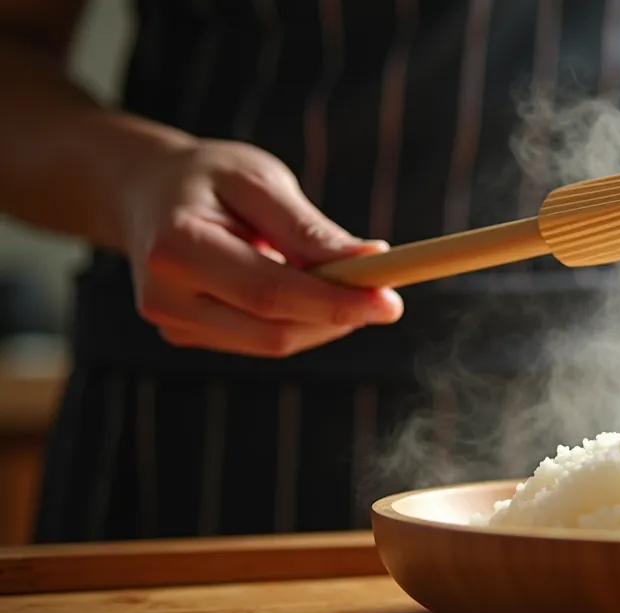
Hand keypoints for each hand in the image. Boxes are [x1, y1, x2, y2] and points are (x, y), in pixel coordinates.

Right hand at [118, 139, 403, 356]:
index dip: (335, 303)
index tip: (390, 302)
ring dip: (320, 319)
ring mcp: (172, 324)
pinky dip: (297, 320)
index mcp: (177, 248)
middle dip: (337, 316)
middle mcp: (164, 297)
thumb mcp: (258, 181)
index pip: (270, 293)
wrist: (144, 191)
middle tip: (383, 293)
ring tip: (330, 275)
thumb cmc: (207, 177)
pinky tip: (295, 285)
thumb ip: (308, 228)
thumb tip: (369, 261)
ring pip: (273, 343)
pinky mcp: (186, 337)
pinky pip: (261, 341)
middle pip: (275, 332)